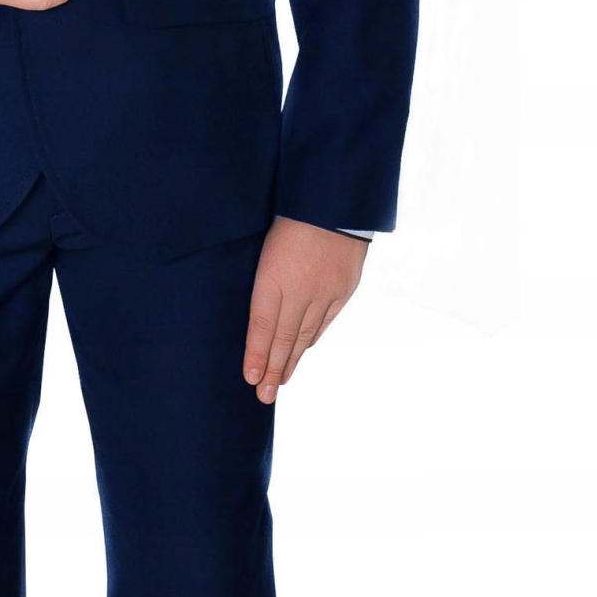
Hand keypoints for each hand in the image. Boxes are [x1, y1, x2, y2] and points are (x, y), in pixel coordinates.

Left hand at [243, 216, 367, 402]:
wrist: (336, 199)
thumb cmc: (291, 214)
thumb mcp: (265, 244)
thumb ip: (262, 278)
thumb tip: (254, 313)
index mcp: (273, 275)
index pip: (262, 325)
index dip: (257, 355)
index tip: (251, 379)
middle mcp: (300, 289)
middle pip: (284, 338)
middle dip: (272, 370)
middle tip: (263, 397)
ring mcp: (325, 291)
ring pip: (305, 334)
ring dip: (292, 360)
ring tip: (281, 382)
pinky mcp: (344, 288)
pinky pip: (325, 321)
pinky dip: (312, 338)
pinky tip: (304, 350)